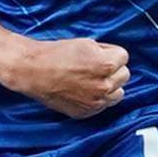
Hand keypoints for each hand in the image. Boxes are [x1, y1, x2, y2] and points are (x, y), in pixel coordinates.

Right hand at [0, 35, 131, 118]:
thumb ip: (105, 53)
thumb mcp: (86, 44)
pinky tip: (83, 90)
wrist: (33, 71)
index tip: (98, 54)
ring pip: (117, 94)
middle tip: (95, 66)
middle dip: (112, 70)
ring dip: (109, 86)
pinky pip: (102, 105)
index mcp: (106, 65)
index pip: (124, 57)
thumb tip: (115, 60)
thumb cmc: (57, 54)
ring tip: (92, 79)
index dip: (110, 53)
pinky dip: (97, 98)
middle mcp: (104, 86)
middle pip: (124, 76)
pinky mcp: (86, 112)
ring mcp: (95, 102)